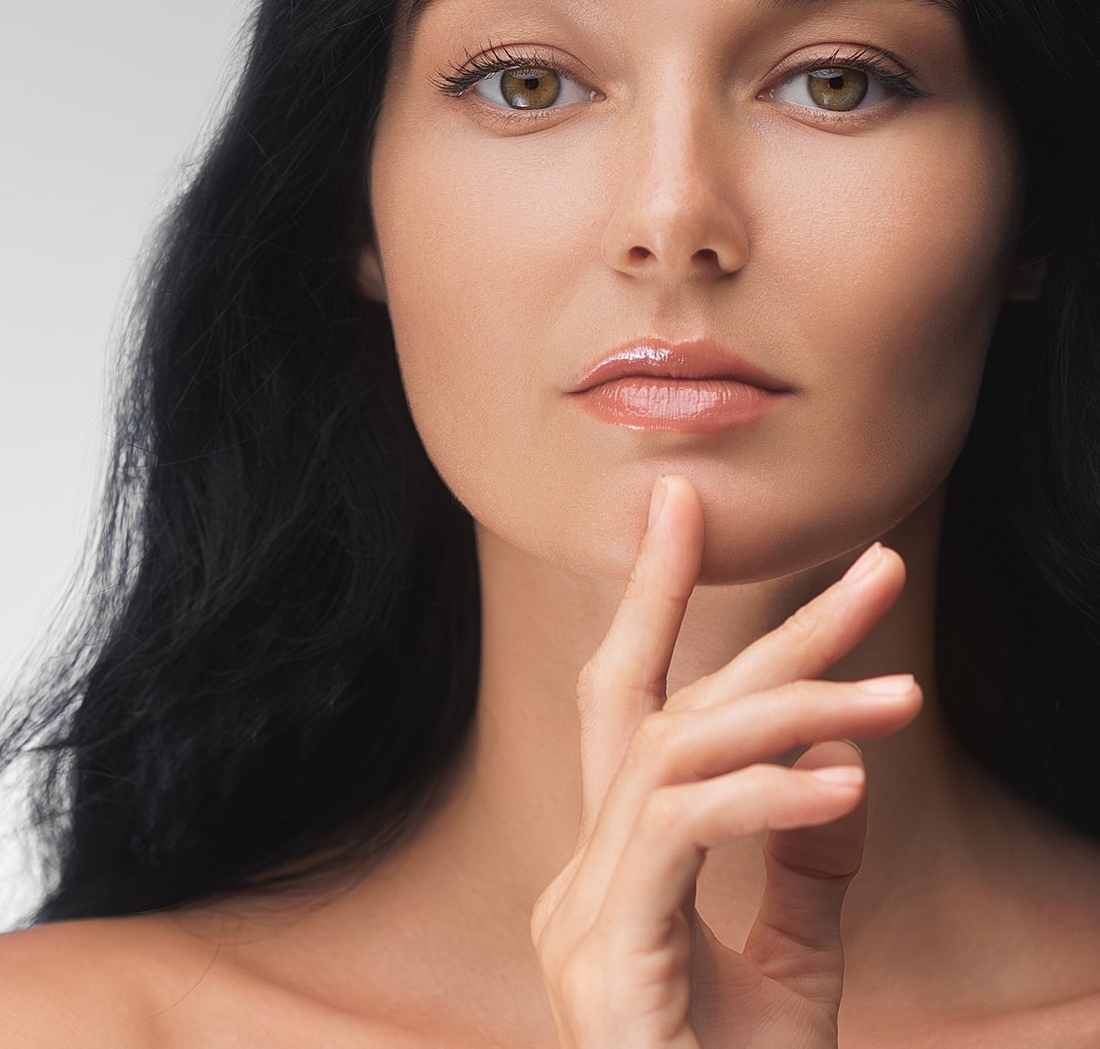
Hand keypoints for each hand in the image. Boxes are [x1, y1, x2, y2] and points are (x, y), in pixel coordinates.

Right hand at [530, 474, 921, 1047]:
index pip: (629, 705)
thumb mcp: (792, 975)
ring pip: (677, 754)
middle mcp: (580, 876)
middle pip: (658, 706)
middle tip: (871, 561)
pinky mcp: (605, 961)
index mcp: (614, 870)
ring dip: (793, 710)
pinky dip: (765, 798)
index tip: (682, 508)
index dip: (653, 597)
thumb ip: (802, 870)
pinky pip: (680, 834)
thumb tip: (843, 771)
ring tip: (901, 694)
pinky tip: (845, 783)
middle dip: (757, 624)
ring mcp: (580, 917)